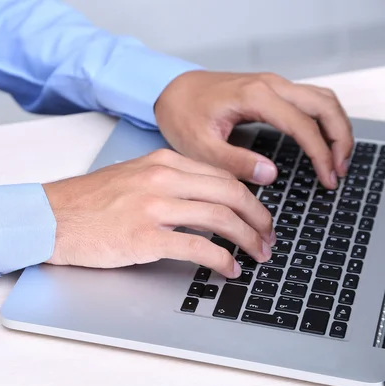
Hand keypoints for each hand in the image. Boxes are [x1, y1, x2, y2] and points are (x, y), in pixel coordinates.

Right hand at [42, 149, 274, 277]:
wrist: (51, 217)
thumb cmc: (86, 202)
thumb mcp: (131, 177)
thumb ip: (167, 182)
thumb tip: (202, 201)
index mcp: (161, 161)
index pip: (221, 176)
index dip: (248, 199)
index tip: (257, 215)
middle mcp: (162, 178)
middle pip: (230, 194)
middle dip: (258, 218)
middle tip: (268, 237)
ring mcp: (154, 206)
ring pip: (221, 218)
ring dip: (248, 240)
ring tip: (258, 255)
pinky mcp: (145, 237)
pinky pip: (198, 248)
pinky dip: (221, 260)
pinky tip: (229, 269)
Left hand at [154, 71, 352, 189]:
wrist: (168, 90)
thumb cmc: (181, 114)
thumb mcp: (201, 146)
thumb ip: (235, 162)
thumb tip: (271, 174)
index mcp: (254, 96)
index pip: (302, 124)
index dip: (320, 153)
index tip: (327, 178)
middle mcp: (268, 84)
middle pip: (324, 104)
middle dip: (339, 138)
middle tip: (339, 171)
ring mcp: (271, 84)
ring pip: (321, 98)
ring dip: (335, 126)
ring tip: (337, 159)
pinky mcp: (268, 90)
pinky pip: (308, 99)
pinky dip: (322, 119)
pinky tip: (321, 141)